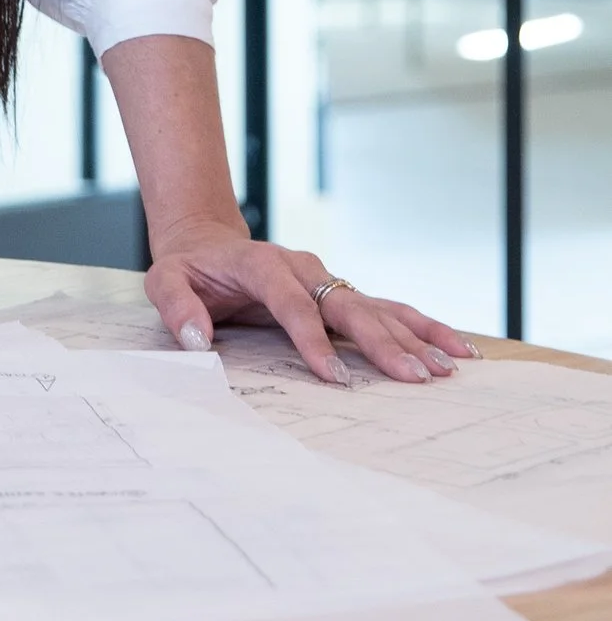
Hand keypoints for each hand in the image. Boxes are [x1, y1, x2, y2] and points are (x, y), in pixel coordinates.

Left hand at [144, 231, 477, 387]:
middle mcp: (304, 269)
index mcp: (262, 266)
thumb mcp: (164, 281)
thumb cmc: (188, 268)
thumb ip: (178, 308)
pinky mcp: (340, 293)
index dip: (313, 339)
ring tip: (450, 366)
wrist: (206, 242)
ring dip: (415, 336)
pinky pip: (386, 309)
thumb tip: (199, 340)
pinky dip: (422, 327)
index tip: (333, 376)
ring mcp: (327, 279)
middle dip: (383, 344)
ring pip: (378, 307)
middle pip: (348, 306)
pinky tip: (455, 347)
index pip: (293, 303)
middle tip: (414, 378)